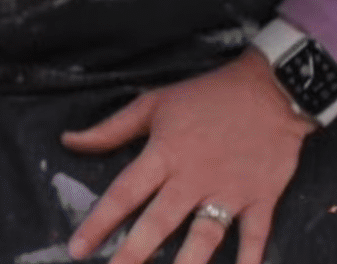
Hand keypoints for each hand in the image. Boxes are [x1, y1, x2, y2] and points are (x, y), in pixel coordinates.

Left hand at [63, 51, 314, 263]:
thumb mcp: (152, 104)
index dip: (99, 223)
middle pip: (159, 222)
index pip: (124, 194)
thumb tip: (67, 141)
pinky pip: (255, 235)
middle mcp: (193, 178)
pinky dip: (250, 259)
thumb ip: (110, 130)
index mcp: (164, 154)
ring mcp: (229, 191)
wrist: (269, 91)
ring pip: (204, 235)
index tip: (77, 249)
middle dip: (135, 253)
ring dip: (188, 263)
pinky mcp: (261, 198)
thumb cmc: (204, 97)